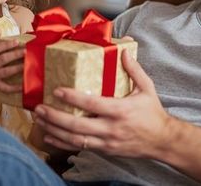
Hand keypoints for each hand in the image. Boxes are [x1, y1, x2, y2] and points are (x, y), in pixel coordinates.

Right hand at [0, 31, 24, 92]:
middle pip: (3, 59)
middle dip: (15, 55)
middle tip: (26, 51)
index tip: (17, 42)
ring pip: (6, 71)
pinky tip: (24, 86)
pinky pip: (5, 87)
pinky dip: (15, 88)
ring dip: (17, 68)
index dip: (7, 44)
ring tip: (27, 64)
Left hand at [34, 49, 172, 158]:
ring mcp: (106, 141)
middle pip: (77, 125)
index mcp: (120, 110)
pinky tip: (49, 137)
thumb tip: (123, 51)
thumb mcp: (147, 89)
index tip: (57, 90)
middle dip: (55, 117)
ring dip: (54, 130)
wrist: (162, 141)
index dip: (73, 98)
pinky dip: (62, 143)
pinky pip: (80, 147)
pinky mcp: (104, 150)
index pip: (92, 104)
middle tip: (39, 108)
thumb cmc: (153, 113)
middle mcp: (111, 128)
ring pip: (75, 139)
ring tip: (39, 120)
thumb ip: (134, 70)